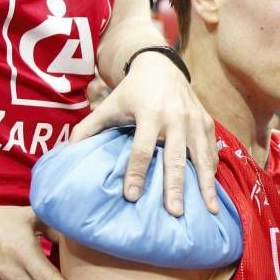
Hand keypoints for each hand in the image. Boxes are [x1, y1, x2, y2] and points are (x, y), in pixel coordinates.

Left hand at [71, 52, 218, 215]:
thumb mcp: (109, 105)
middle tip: (174, 212)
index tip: (132, 197)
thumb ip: (89, 128)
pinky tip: (213, 192)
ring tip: (209, 210)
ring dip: (205, 185)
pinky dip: (212, 172)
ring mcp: (194, 120)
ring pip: (201, 157)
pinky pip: (211, 151)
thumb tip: (67, 152)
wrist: (161, 66)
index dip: (136, 173)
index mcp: (149, 113)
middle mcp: (175, 117)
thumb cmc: (132, 91)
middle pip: (174, 158)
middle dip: (175, 187)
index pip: (142, 149)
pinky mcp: (207, 122)